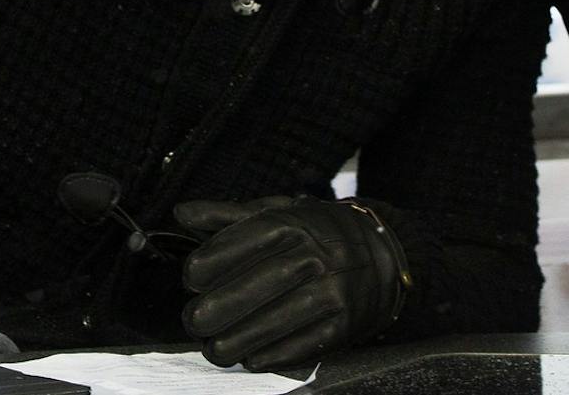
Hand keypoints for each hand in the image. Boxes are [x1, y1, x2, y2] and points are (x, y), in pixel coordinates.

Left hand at [178, 196, 410, 370]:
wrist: (385, 254)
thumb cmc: (319, 235)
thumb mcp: (279, 214)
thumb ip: (229, 217)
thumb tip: (183, 212)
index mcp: (294, 224)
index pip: (237, 245)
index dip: (203, 267)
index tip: (192, 280)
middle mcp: (315, 255)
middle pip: (250, 288)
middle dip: (212, 311)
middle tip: (195, 321)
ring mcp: (332, 291)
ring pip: (271, 323)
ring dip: (234, 341)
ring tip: (216, 348)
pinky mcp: (344, 324)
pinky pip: (297, 347)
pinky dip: (268, 356)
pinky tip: (251, 356)